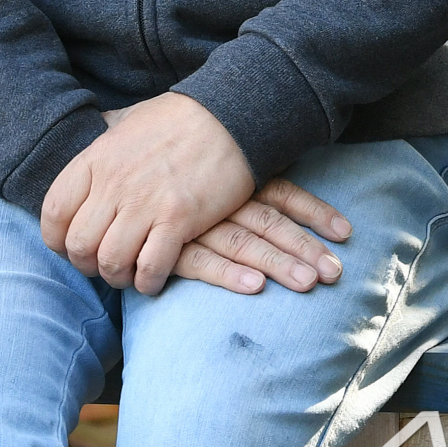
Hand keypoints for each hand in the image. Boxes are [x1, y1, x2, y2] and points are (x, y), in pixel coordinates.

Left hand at [41, 91, 255, 294]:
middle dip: (88, 264)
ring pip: (110, 262)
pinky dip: (148, 281)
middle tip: (106, 262)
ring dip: (118, 276)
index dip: (57, 238)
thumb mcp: (128, 119)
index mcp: (97, 158)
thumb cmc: (177, 118)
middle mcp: (115, 182)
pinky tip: (155, 275)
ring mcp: (146, 202)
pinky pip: (150, 268)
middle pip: (79, 245)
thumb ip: (103, 134)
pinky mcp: (178, 219)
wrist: (228, 114)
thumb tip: (88, 131)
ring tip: (130, 271)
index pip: (54, 211)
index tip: (73, 245)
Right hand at [173, 176, 351, 294]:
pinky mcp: (167, 245)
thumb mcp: (197, 160)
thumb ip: (231, 167)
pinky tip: (254, 287)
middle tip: (335, 273)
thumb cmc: (156, 163)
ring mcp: (193, 221)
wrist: (102, 171)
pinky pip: (201, 261)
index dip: (313, 211)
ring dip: (278, 263)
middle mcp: (217, 197)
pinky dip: (229, 273)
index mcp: (229, 175)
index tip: (345, 232)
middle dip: (305, 247)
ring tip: (310, 284)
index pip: (279, 191)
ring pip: (244, 242)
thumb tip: (275, 164)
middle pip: (270, 222)